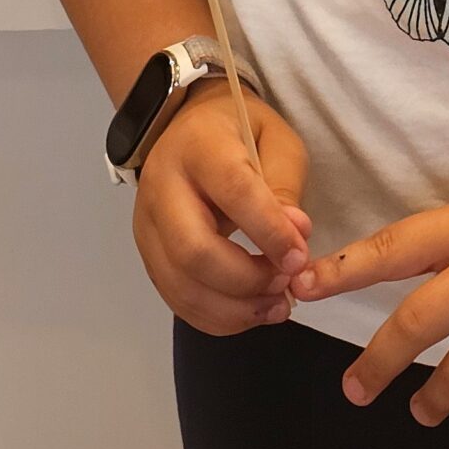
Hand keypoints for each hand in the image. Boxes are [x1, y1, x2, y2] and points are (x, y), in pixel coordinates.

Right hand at [133, 83, 313, 337]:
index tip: (300, 259)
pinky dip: (218, 317)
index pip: (233, 192)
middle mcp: (162, 187)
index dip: (269, 231)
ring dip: (235, 308)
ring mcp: (148, 226)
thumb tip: (295, 236)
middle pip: (194, 251)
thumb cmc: (239, 131)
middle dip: (247, 280)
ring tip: (275, 305)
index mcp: (198, 145)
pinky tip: (250, 311)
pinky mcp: (148, 257)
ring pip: (183, 286)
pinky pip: (178, 301)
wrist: (187, 130)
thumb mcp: (276, 139)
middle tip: (285, 284)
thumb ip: (285, 185)